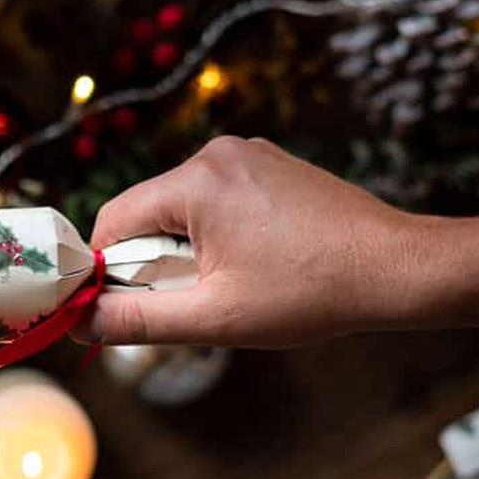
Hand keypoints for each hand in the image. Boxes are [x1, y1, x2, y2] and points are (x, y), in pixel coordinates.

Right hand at [82, 136, 456, 346]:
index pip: (114, 221)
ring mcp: (247, 156)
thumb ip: (137, 320)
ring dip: (185, 250)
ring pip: (181, 208)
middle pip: (147, 213)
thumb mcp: (214, 317)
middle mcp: (218, 155)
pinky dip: (215, 235)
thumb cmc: (311, 292)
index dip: (108, 269)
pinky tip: (252, 264)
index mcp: (197, 181)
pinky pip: (216, 200)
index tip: (126, 304)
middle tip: (192, 299)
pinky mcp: (269, 166)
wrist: (397, 268)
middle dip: (154, 261)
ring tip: (229, 284)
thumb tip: (81, 323)